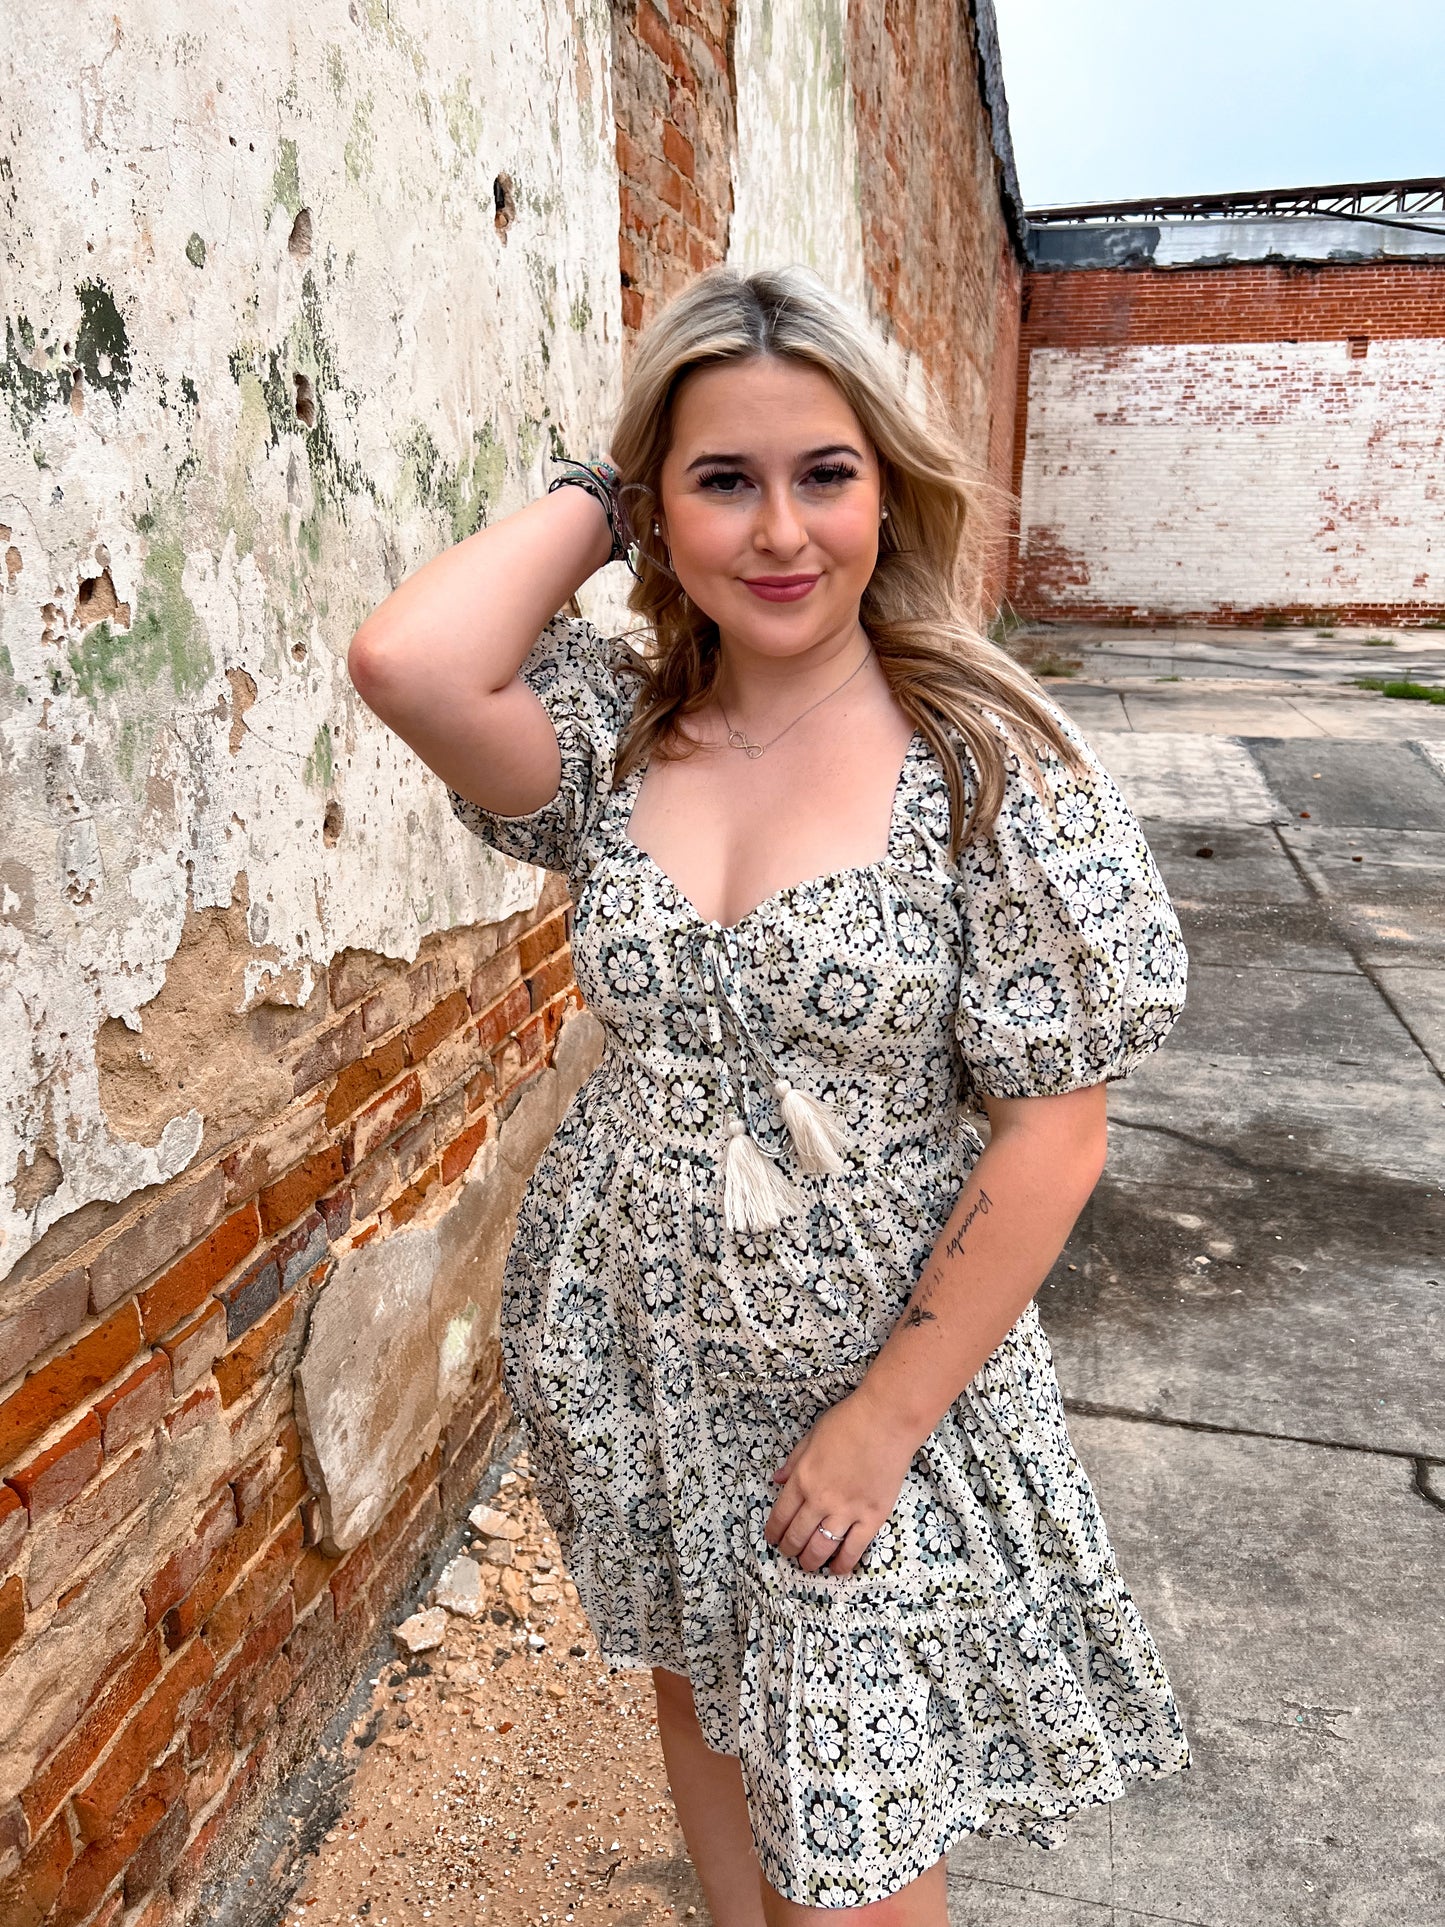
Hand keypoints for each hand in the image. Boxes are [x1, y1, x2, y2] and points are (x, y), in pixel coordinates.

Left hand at [763, 1384, 920, 1575]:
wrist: (886, 1420)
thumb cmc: (849, 1422)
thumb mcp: (811, 1436)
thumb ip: (794, 1462)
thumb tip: (776, 1480)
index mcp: (802, 1478)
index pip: (780, 1516)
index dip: (774, 1532)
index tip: (773, 1539)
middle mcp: (820, 1499)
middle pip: (797, 1536)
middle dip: (789, 1549)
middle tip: (790, 1553)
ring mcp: (847, 1510)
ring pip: (821, 1548)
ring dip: (811, 1561)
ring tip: (809, 1563)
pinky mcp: (872, 1517)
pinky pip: (854, 1550)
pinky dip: (843, 1564)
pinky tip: (837, 1568)